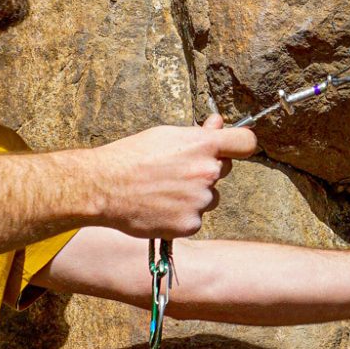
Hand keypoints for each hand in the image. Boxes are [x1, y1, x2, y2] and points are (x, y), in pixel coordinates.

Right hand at [92, 114, 256, 238]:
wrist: (103, 188)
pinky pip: (195, 219)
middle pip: (222, 171)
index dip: (240, 145)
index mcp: (203, 146)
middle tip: (175, 172)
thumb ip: (197, 134)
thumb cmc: (130, 157)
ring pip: (209, 198)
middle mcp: (207, 173)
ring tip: (162, 192)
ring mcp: (200, 201)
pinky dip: (181, 216)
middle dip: (206, 171)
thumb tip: (217, 124)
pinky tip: (159, 208)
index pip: (246, 143)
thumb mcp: (165, 135)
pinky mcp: (190, 224)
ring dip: (193, 196)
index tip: (234, 148)